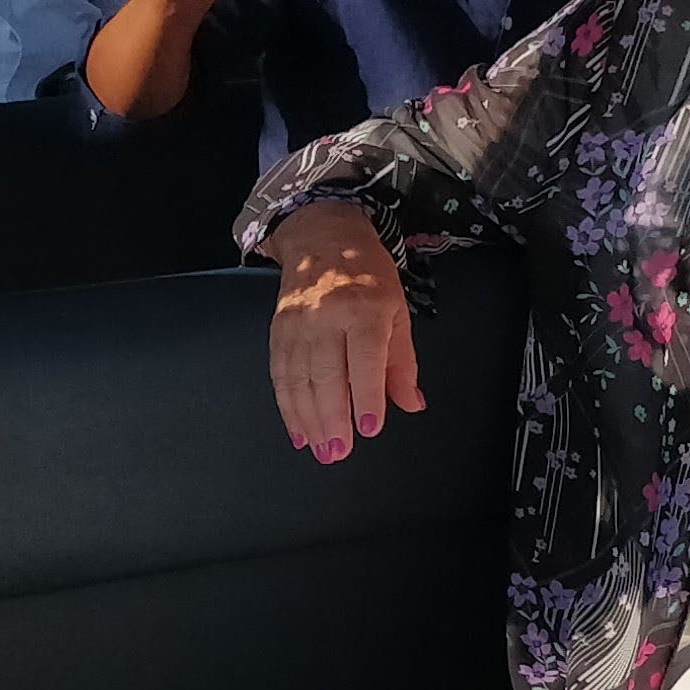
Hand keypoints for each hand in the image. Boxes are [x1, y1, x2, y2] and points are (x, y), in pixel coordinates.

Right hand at [265, 201, 420, 458]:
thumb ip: (402, 362)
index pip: (364, 361)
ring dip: (308, 421)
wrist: (323, 238)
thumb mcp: (397, 312)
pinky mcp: (278, 331)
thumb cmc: (367, 275)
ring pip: (299, 380)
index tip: (369, 428)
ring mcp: (298, 324)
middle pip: (327, 376)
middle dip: (332, 419)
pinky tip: (298, 431)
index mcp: (363, 310)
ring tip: (320, 450)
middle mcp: (327, 316)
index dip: (366, 397)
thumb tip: (411, 403)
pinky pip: (280, 375)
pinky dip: (288, 407)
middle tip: (340, 452)